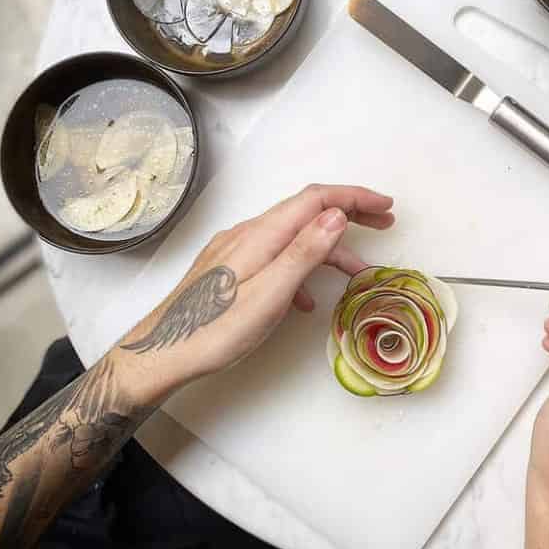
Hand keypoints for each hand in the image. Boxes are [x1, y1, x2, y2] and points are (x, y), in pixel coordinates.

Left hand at [110, 184, 393, 400]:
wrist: (163, 352)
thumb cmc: (215, 330)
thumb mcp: (270, 294)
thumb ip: (304, 252)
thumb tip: (336, 214)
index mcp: (260, 235)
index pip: (314, 200)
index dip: (353, 197)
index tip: (386, 206)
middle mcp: (246, 234)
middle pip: (304, 212)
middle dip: (346, 214)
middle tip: (383, 224)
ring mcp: (234, 251)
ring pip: (290, 238)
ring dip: (327, 249)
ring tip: (356, 274)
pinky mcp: (227, 270)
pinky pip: (273, 258)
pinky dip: (299, 269)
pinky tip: (306, 300)